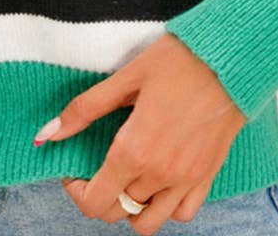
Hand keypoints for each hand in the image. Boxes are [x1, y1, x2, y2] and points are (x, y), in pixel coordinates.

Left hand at [37, 32, 246, 232]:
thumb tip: (47, 133)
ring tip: (126, 175)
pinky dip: (166, 206)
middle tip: (96, 166)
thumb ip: (84, 109)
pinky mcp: (208, 175)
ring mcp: (187, 179)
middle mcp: (160, 174)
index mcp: (134, 151)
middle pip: (117, 211)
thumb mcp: (125, 77)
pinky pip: (183, 213)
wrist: (230, 57)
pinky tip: (158, 178)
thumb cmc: (177, 60)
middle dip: (99, 194)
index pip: (94, 202)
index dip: (76, 190)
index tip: (73, 169)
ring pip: (149, 221)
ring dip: (131, 206)